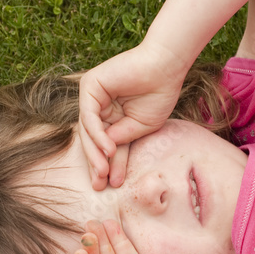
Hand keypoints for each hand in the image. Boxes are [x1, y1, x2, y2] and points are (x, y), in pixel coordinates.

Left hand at [78, 41, 190, 189]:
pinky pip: (89, 117)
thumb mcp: (141, 127)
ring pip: (88, 131)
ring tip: (103, 173)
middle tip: (100, 185)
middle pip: (93, 140)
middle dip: (97, 163)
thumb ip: (121, 140)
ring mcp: (93, 96)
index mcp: (111, 116)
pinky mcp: (90, 86)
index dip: (108, 164)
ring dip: (95, 154)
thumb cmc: (159, 94)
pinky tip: (107, 149)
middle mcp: (99, 107)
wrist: (166, 68)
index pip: (105, 144)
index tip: (111, 184)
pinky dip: (97, 135)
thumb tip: (104, 154)